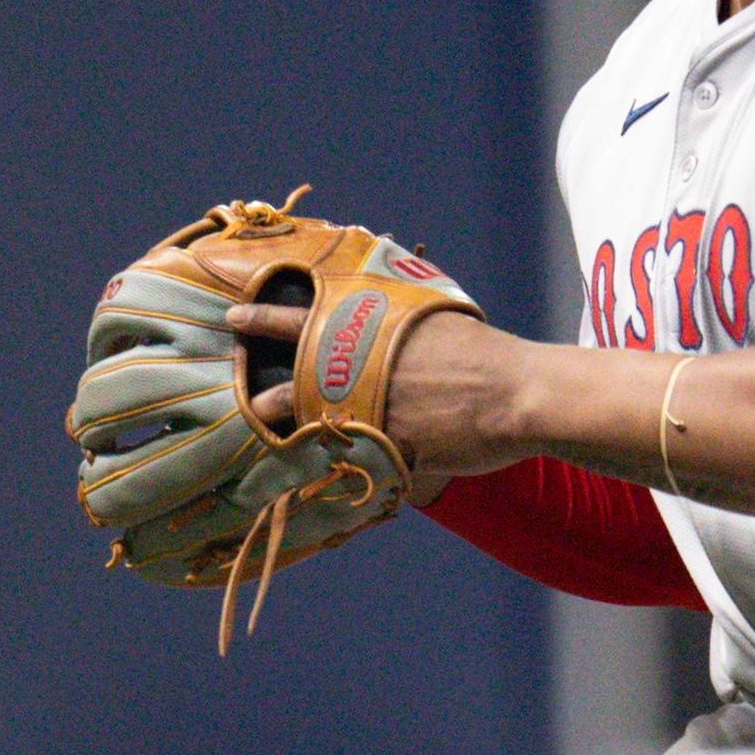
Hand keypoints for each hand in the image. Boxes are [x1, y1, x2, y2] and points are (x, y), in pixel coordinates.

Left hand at [230, 299, 516, 474]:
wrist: (517, 392)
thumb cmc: (485, 350)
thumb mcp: (437, 312)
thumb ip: (401, 309)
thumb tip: (384, 289)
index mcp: (372, 327)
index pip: (303, 316)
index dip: (264, 316)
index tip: (237, 314)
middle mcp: (362, 365)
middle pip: (296, 367)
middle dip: (262, 371)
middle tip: (238, 371)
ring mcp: (370, 406)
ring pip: (312, 413)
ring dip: (281, 415)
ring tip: (257, 416)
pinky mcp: (385, 446)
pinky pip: (351, 455)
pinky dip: (333, 459)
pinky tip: (308, 465)